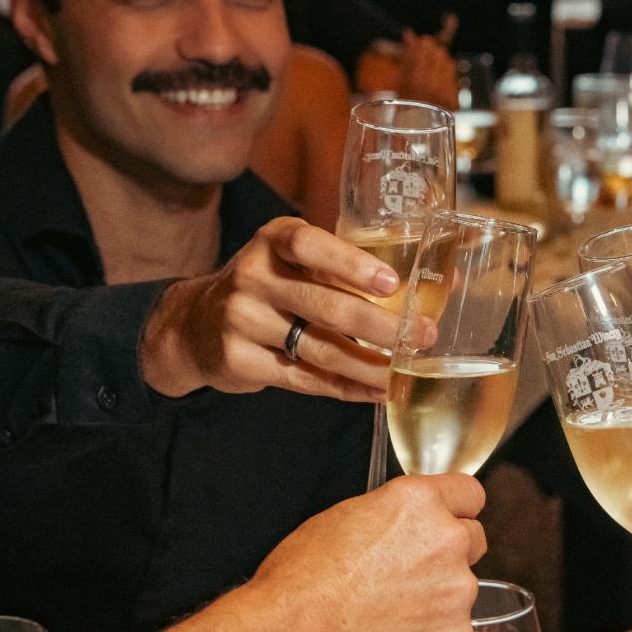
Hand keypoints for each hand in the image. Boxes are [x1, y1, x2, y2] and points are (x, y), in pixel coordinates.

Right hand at [141, 216, 424, 400]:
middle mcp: (252, 276)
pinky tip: (376, 390)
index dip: (352, 264)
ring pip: (320, 349)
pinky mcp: (240, 361)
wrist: (196, 324)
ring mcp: (242, 320)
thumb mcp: (292, 260)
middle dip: (382, 326)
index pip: (310, 246)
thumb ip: (344, 267)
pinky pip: (304, 379)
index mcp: (273, 240)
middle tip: (422, 335)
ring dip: (370, 365)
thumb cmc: (268, 286)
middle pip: (325, 306)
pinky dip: (346, 388)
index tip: (392, 284)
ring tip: (405, 370)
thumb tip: (435, 286)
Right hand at [248, 474, 487, 631]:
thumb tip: (405, 524)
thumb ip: (393, 514)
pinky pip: (455, 629)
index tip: (448, 520)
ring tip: (389, 612)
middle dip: (448, 553)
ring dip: (439, 596)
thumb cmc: (300, 580)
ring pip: (462, 588)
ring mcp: (455, 590)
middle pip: (472, 539)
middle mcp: (447, 540)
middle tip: (408, 573)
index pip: (469, 493)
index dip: (454, 509)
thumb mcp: (343, 517)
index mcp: (418, 502)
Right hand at [397, 24, 458, 109]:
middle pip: (440, 53)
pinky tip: (437, 81)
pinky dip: (445, 75)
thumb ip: (407, 56)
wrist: (413, 131)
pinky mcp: (454, 101)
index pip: (426, 48)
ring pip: (449, 63)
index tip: (420, 43)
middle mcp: (434, 87)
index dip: (423, 43)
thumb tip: (409, 33)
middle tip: (425, 54)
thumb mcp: (399, 79)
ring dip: (440, 62)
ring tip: (430, 69)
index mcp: (416, 80)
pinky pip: (453, 78)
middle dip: (432, 51)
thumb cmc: (401, 106)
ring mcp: (446, 95)